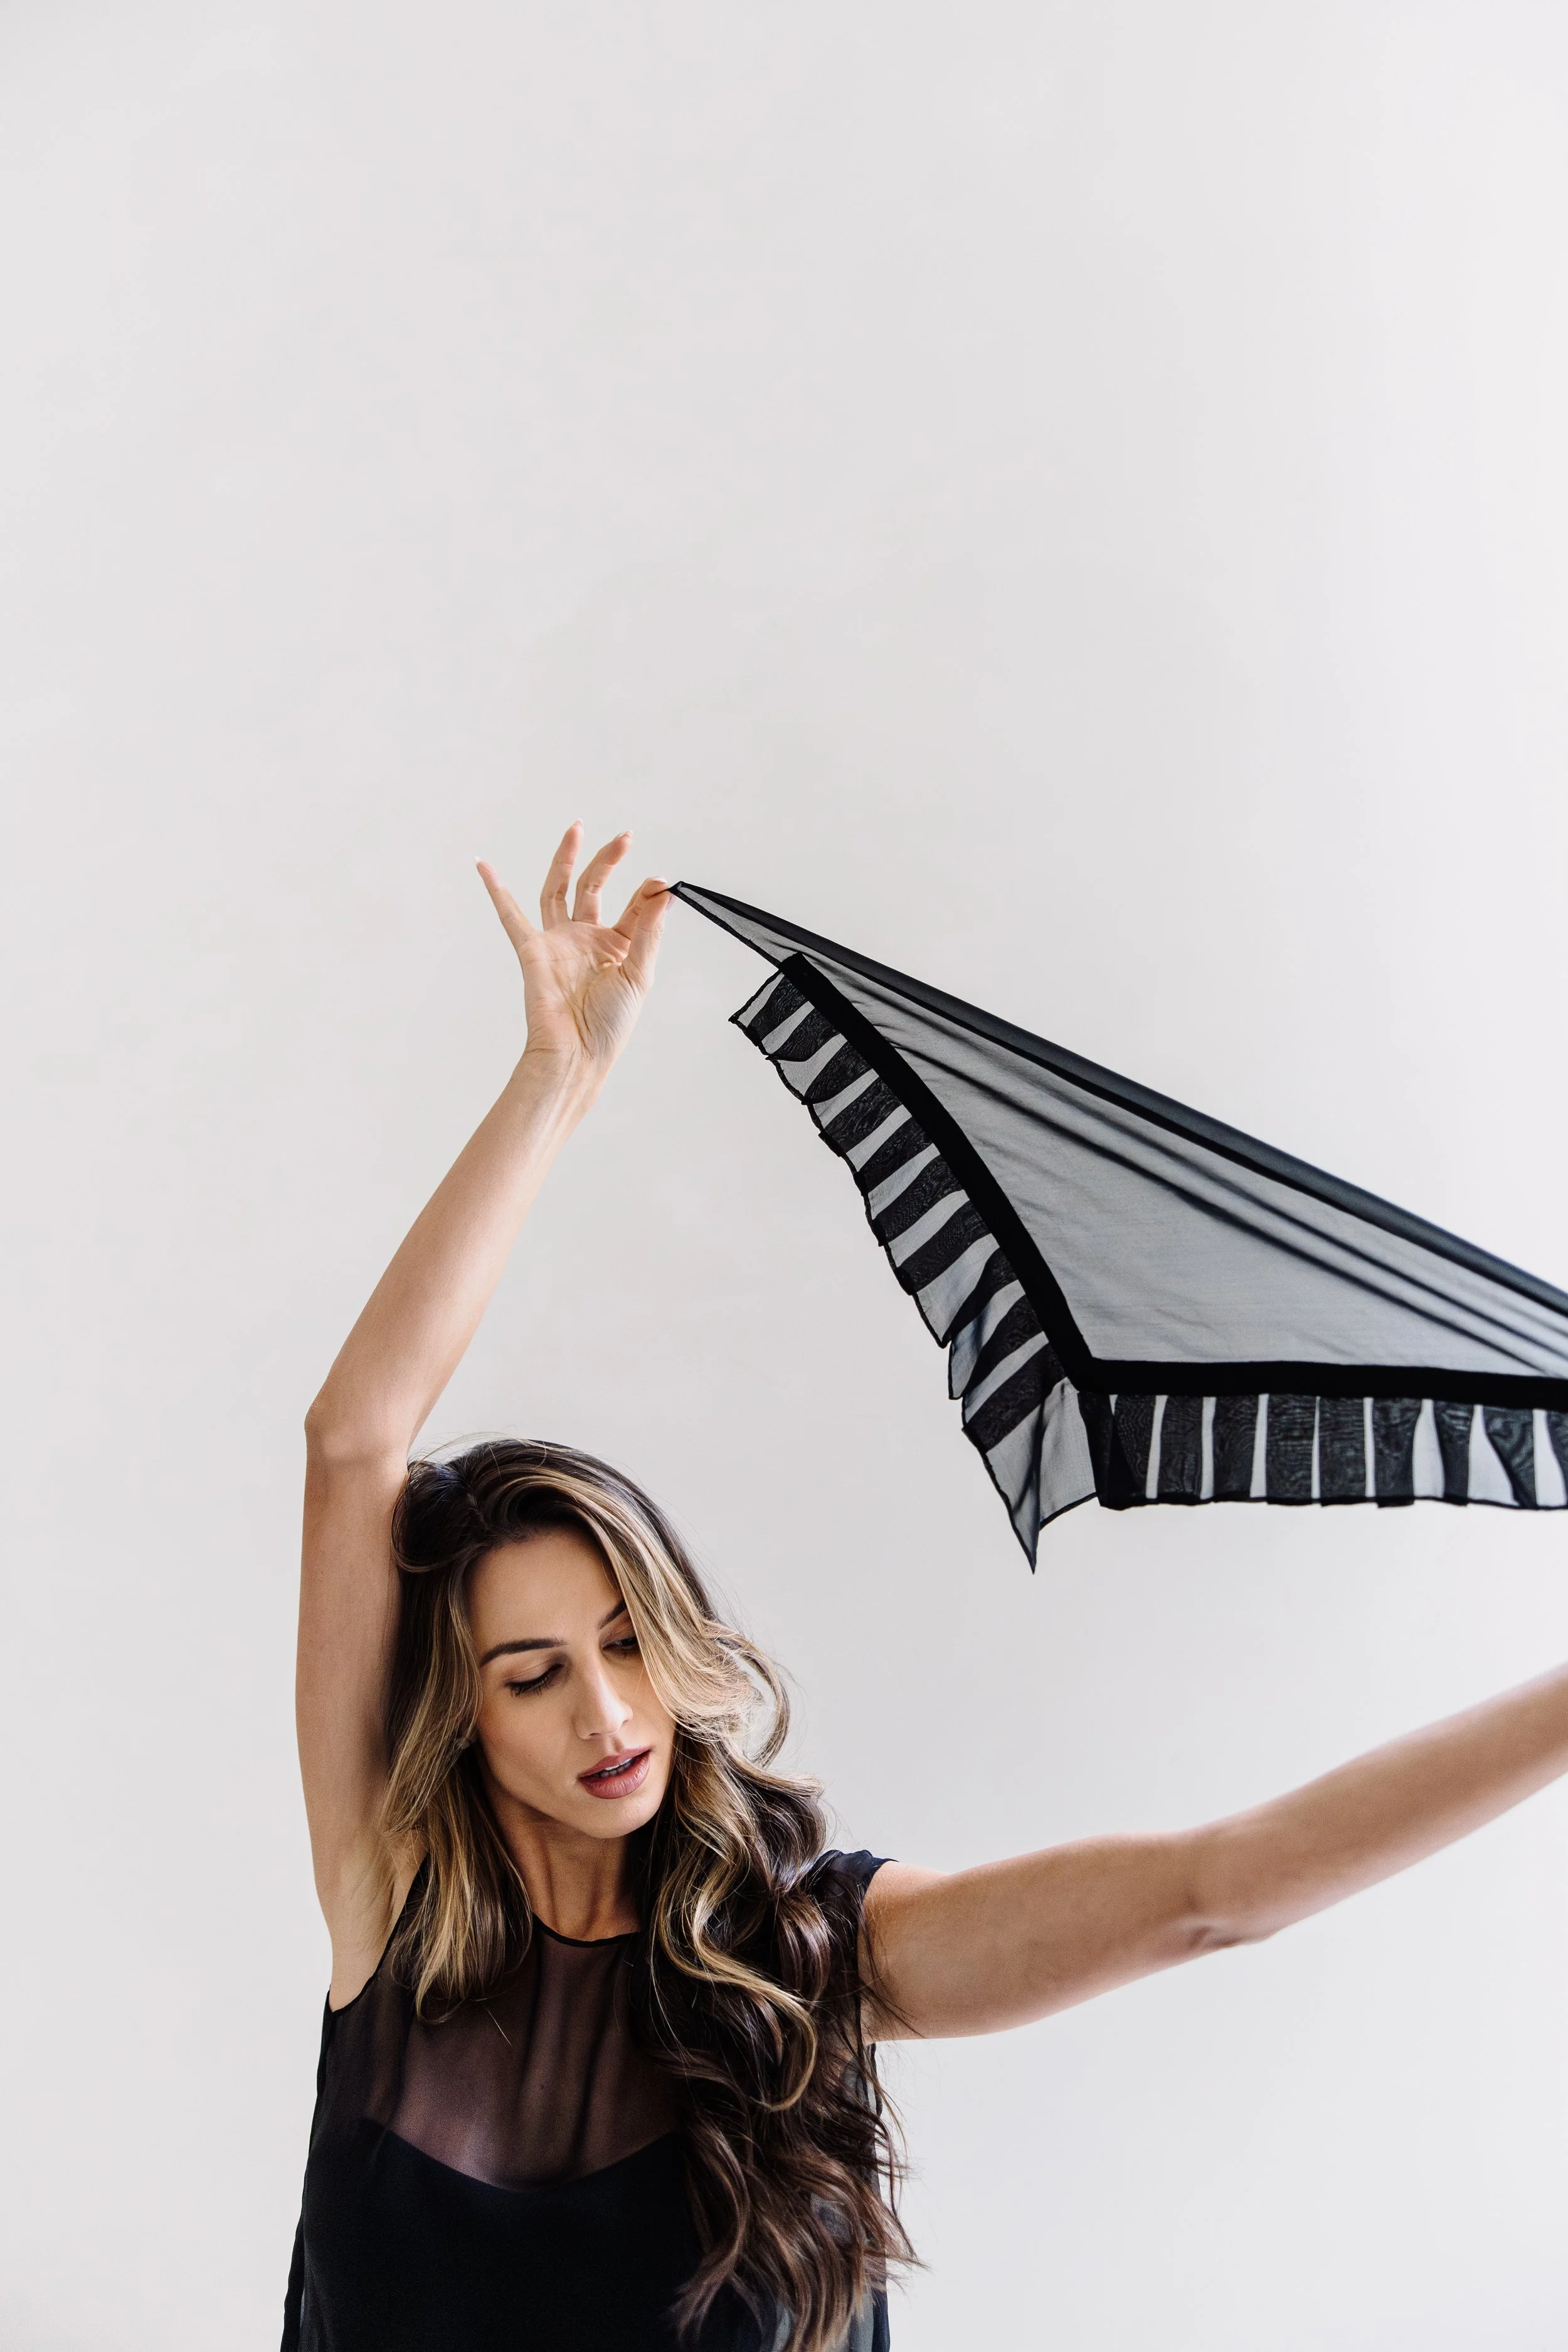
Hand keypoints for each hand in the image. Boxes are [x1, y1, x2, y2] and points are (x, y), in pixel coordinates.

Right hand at [477, 824, 668, 1081]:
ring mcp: (558, 942)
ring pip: (559, 891)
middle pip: (594, 887)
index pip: (633, 906)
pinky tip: (484, 866)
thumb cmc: (610, 1024)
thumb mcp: (640, 973)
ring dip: (566, 860)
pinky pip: (511, 915)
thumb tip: (662, 889)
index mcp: (617, 947)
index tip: (659, 881)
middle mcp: (586, 940)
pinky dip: (496, 890)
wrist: (577, 1054)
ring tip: (576, 830)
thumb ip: (649, 928)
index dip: (647, 892)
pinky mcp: (532, 950)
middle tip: (624, 837)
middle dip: (607, 860)